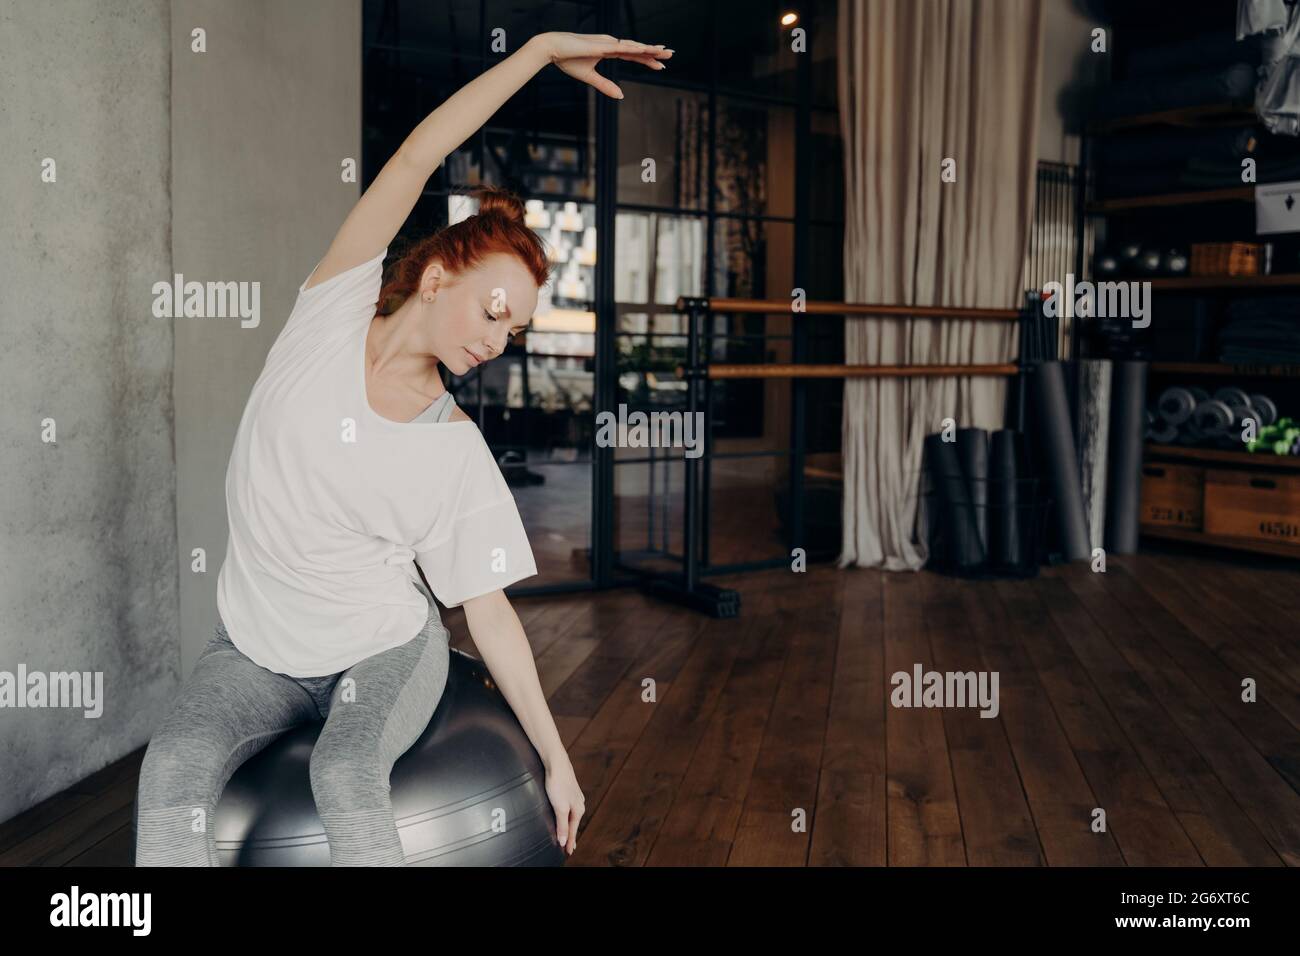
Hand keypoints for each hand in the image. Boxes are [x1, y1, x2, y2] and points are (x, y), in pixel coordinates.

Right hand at [534, 32, 672, 98]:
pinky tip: (646, 50)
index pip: (632, 55)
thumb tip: (621, 96)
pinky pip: (622, 48)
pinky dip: (635, 49)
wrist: (552, 49)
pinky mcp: (602, 46)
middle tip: (671, 55)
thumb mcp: (589, 77)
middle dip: (655, 52)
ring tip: (665, 52)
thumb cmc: (567, 60)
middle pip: (637, 49)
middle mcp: (611, 44)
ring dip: (650, 49)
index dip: (647, 59)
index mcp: (608, 50)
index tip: (660, 64)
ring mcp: (607, 43)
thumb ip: (605, 86)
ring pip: (634, 47)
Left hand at [542, 752, 585, 855]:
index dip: (570, 842)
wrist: (556, 762)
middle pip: (573, 823)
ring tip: (566, 833)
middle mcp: (578, 803)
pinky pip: (567, 807)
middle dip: (571, 835)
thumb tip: (563, 841)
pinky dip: (565, 815)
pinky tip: (563, 814)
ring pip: (571, 815)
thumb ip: (562, 825)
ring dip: (568, 825)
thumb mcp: (559, 807)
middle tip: (568, 847)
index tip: (568, 853)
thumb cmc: (558, 784)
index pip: (573, 830)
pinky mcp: (567, 790)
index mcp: (578, 809)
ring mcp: (573, 796)